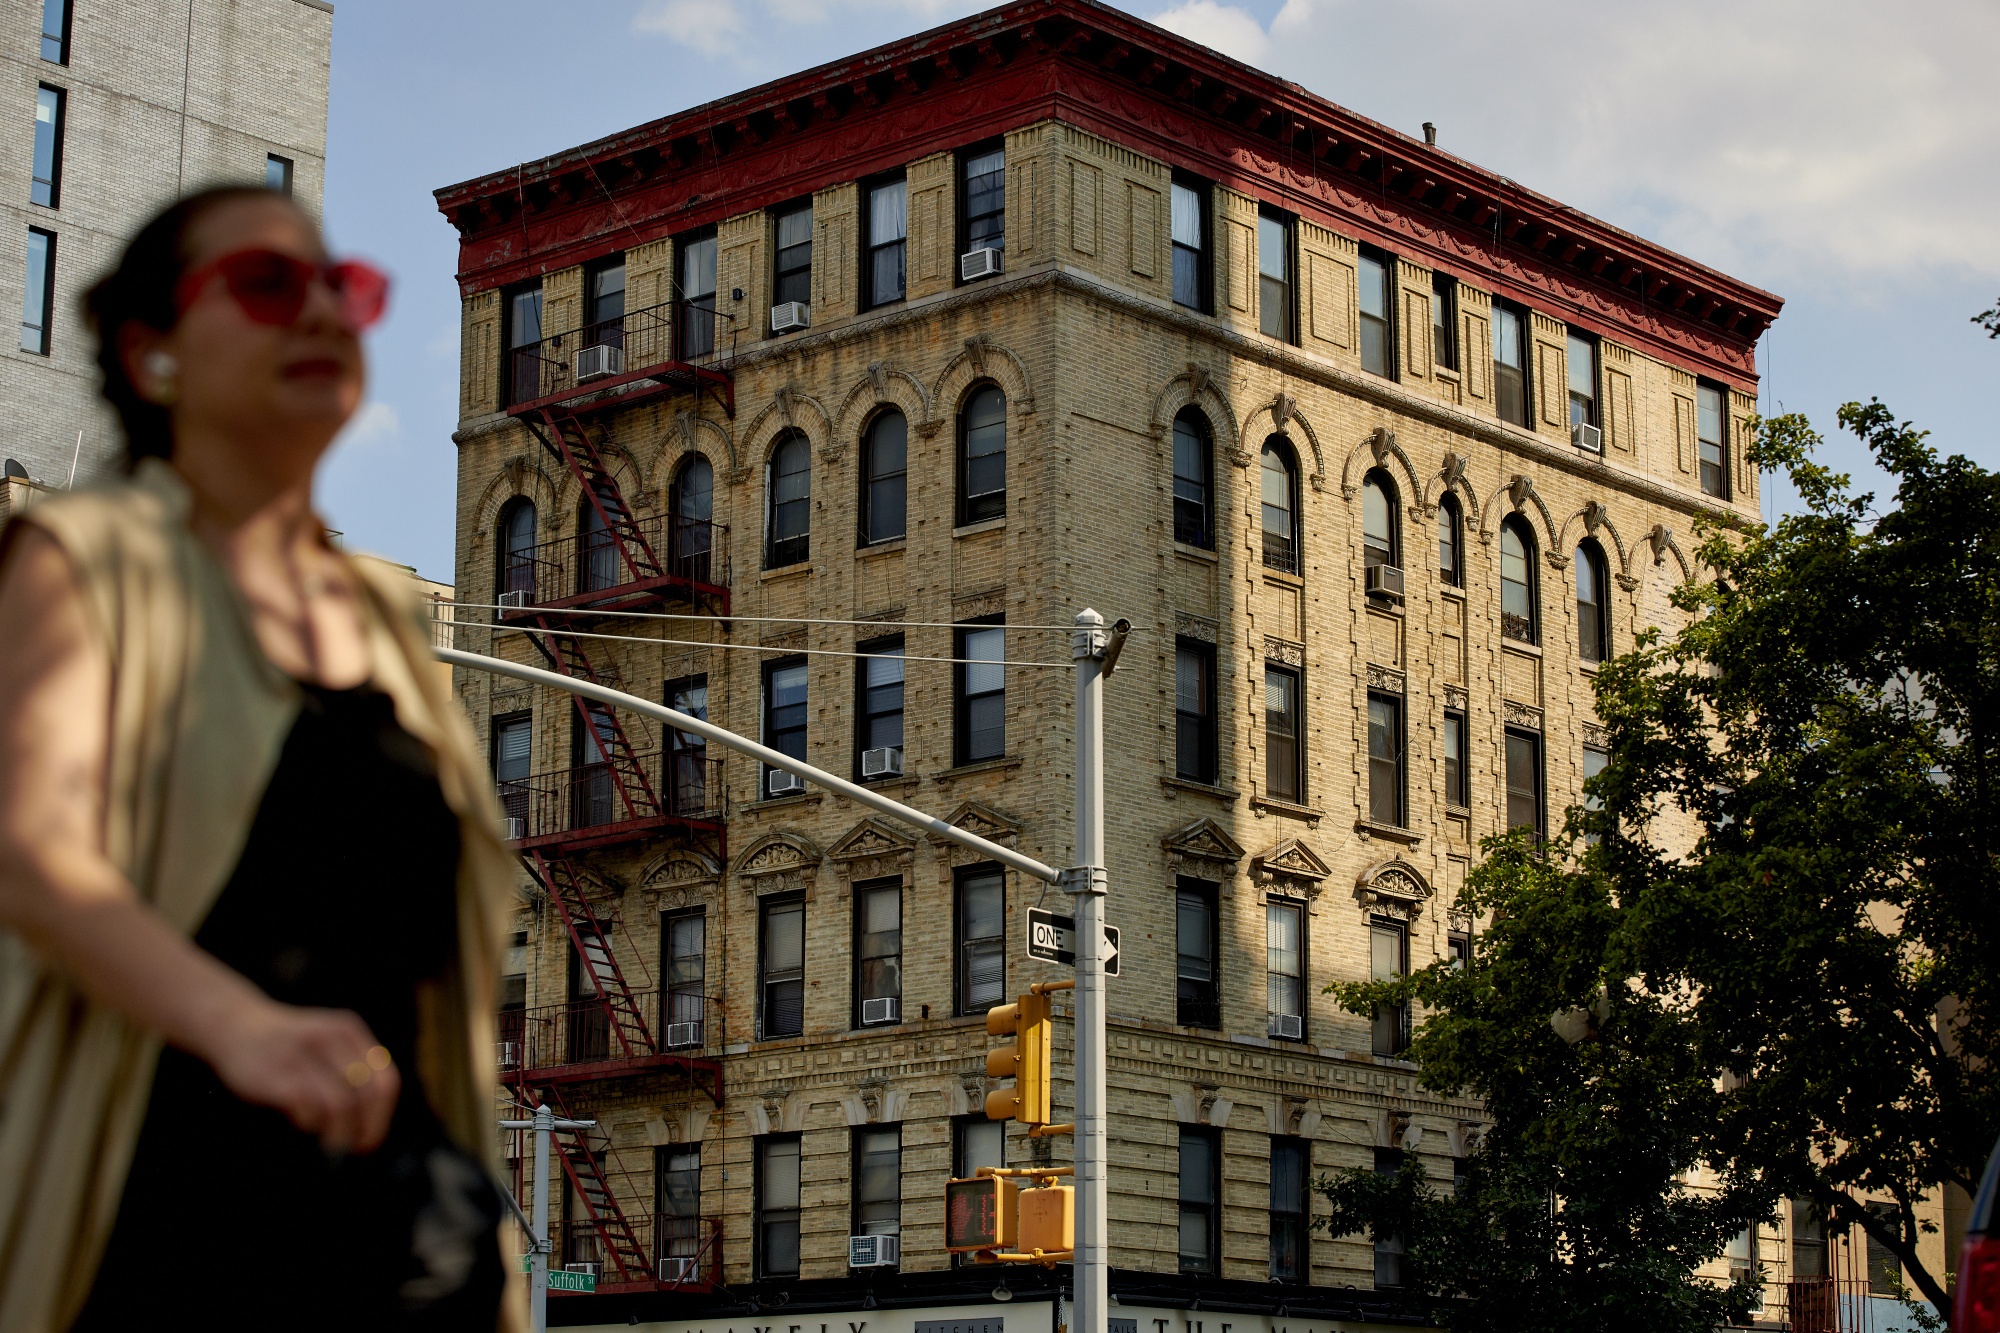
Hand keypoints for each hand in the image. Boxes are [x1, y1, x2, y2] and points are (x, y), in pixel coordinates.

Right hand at [204, 999, 400, 1153]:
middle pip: (367, 1095)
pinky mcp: (276, 1072)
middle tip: (353, 1149)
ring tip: (329, 1143)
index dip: (381, 1117)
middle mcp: (331, 1038)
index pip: (385, 1080)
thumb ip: (352, 1071)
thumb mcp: (328, 1043)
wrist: (235, 1026)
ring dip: (339, 1132)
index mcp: (350, 1032)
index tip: (369, 1140)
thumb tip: (370, 1126)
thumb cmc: (289, 1047)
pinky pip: (308, 1106)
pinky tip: (302, 1122)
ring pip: (341, 1104)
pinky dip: (310, 1122)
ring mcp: (303, 1054)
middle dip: (365, 1129)